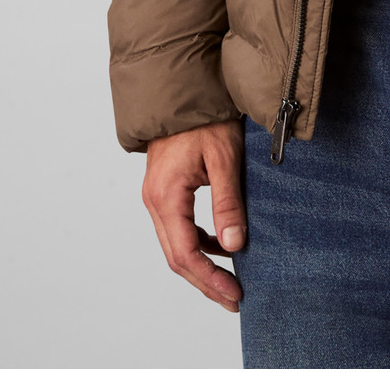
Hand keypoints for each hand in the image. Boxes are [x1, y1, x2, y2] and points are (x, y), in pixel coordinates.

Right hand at [142, 119, 245, 311]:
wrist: (183, 91)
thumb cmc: (205, 119)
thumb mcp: (224, 159)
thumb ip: (227, 203)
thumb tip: (234, 245)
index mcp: (166, 197)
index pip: (186, 254)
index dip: (210, 279)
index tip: (234, 295)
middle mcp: (154, 201)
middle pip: (177, 257)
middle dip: (206, 282)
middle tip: (234, 299)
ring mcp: (156, 196)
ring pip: (175, 245)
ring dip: (201, 266)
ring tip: (230, 280)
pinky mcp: (164, 190)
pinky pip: (178, 228)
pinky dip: (197, 243)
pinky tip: (219, 245)